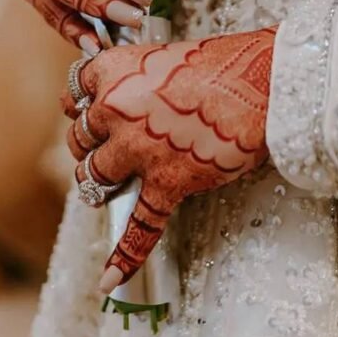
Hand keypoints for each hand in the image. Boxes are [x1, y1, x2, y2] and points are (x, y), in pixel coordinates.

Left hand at [63, 29, 275, 293]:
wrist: (261, 79)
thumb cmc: (223, 62)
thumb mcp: (165, 56)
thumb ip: (138, 78)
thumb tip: (130, 102)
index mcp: (114, 69)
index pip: (76, 90)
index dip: (85, 102)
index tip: (91, 107)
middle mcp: (115, 108)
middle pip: (80, 136)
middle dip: (91, 143)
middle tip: (108, 146)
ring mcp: (139, 149)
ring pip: (94, 176)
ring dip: (98, 182)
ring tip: (108, 185)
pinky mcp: (168, 182)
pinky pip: (140, 227)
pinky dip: (125, 257)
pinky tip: (111, 280)